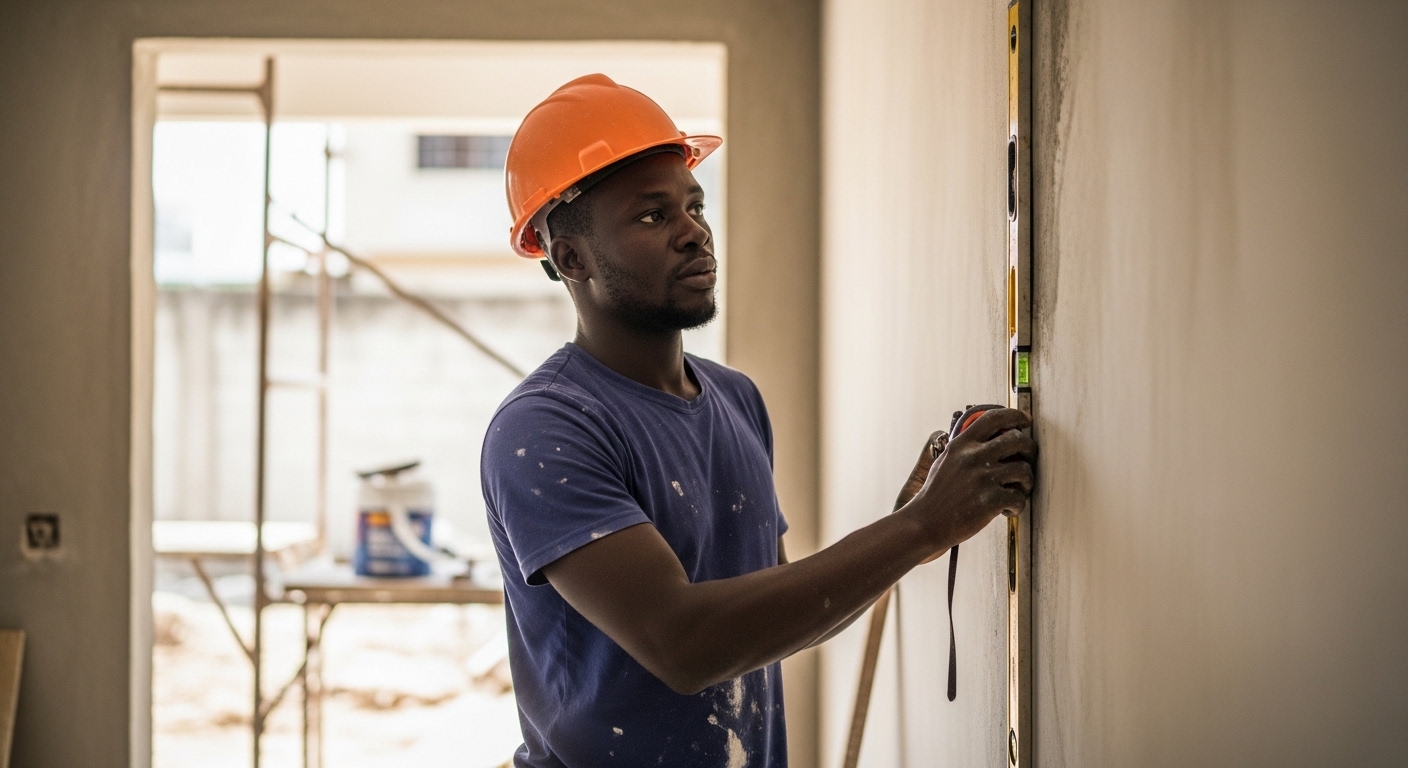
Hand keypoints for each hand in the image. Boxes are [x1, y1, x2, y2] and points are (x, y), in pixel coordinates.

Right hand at [900, 408, 1034, 551]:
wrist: (925, 522)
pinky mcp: (990, 500)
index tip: (1025, 420)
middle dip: (1030, 449)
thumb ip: (966, 449)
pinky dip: (1017, 506)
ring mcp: (983, 478)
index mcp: (961, 445)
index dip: (1015, 415)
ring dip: (1026, 482)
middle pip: (1017, 439)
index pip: (993, 418)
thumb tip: (991, 439)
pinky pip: (1019, 498)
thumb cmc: (936, 495)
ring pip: (1024, 469)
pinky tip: (1006, 510)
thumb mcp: (946, 461)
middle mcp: (973, 457)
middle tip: (1027, 459)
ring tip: (1017, 491)